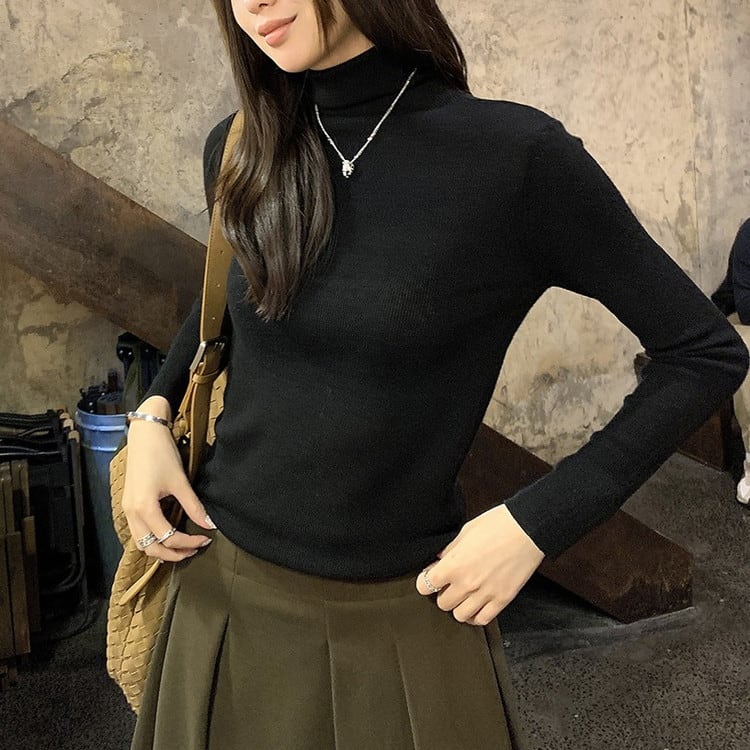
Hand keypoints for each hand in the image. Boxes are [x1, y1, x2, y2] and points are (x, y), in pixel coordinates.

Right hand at [121, 397, 214, 562]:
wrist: (145, 434)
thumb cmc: (162, 454)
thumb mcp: (180, 482)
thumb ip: (194, 506)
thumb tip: (209, 524)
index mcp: (144, 508)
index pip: (168, 538)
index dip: (189, 543)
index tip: (206, 539)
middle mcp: (131, 513)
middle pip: (150, 548)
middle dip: (173, 554)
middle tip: (194, 549)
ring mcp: (127, 509)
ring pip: (141, 543)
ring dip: (161, 549)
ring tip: (182, 546)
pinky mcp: (128, 504)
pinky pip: (138, 532)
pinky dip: (152, 538)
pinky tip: (169, 533)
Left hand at [415, 504, 544, 625]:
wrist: (528, 528)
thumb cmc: (498, 525)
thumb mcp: (465, 532)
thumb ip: (449, 550)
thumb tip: (437, 560)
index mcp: (454, 564)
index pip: (425, 586)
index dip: (425, 581)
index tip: (430, 578)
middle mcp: (467, 583)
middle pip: (442, 603)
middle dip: (443, 593)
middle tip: (449, 584)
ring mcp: (485, 594)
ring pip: (460, 615)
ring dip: (459, 606)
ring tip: (463, 595)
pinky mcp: (502, 600)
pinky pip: (482, 619)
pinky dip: (476, 615)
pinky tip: (476, 605)